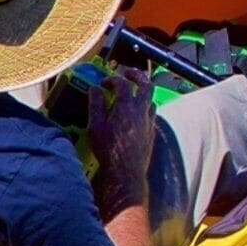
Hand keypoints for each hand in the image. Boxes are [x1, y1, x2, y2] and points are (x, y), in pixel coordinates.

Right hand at [85, 57, 155, 216]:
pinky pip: (152, 113)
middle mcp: (141, 110)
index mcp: (126, 106)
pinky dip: (144, 107)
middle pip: (146, 84)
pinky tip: (136, 114)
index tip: (104, 83)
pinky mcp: (152, 131)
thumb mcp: (95, 126)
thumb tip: (95, 89)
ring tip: (132, 94)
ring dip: (142, 92)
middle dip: (137, 76)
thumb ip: (96, 105)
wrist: (126, 171)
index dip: (113, 79)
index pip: (122, 83)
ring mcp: (149, 121)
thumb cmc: (107, 150)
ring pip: (151, 99)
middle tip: (128, 74)